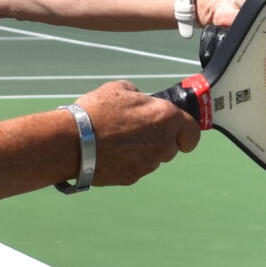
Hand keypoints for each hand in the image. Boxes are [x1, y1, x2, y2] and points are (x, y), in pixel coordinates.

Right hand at [75, 81, 200, 186]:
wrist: (73, 142)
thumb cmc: (96, 111)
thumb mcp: (118, 89)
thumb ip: (137, 94)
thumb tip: (137, 97)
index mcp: (166, 118)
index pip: (192, 132)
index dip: (186, 133)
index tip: (179, 133)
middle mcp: (163, 144)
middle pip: (171, 146)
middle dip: (158, 139)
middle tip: (136, 130)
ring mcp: (148, 164)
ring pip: (152, 158)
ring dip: (141, 151)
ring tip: (116, 140)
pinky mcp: (132, 178)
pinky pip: (135, 169)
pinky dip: (126, 162)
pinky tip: (108, 152)